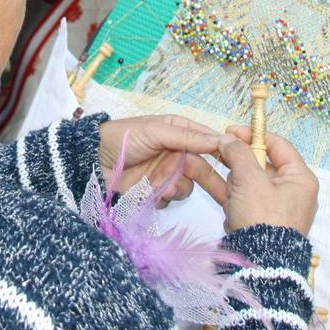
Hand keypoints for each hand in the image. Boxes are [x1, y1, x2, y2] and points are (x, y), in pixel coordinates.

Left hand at [98, 115, 227, 206]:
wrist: (93, 160)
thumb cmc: (123, 137)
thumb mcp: (155, 131)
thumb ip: (186, 137)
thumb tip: (217, 140)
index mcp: (177, 132)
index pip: (206, 141)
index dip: (221, 151)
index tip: (236, 161)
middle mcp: (175, 153)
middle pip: (202, 168)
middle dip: (213, 181)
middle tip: (226, 195)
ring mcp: (165, 173)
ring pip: (187, 186)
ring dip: (177, 188)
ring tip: (161, 185)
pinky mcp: (154, 191)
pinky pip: (170, 198)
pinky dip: (163, 197)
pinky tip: (150, 191)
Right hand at [218, 126, 317, 234]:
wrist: (260, 264)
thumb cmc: (262, 217)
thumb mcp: (250, 179)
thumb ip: (238, 153)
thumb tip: (228, 139)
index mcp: (300, 178)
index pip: (278, 145)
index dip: (253, 134)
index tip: (230, 131)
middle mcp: (291, 190)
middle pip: (261, 162)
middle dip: (238, 155)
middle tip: (217, 147)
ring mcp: (273, 206)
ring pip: (248, 180)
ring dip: (230, 172)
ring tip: (210, 163)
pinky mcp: (257, 219)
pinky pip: (242, 197)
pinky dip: (227, 188)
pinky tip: (208, 178)